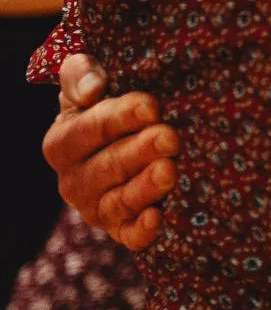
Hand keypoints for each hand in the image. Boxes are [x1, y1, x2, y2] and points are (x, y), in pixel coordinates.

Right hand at [43, 53, 178, 250]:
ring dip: (145, 188)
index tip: (151, 106)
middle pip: (107, 166)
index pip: (89, 130)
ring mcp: (96, 208)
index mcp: (62, 143)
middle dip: (139, 151)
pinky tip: (158, 217)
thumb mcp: (87, 81)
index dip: (119, 117)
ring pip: (119, 201)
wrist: (120, 140)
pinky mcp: (121, 229)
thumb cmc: (106, 103)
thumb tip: (93, 88)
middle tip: (170, 137)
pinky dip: (142, 230)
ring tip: (170, 170)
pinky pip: (129, 236)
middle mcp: (74, 180)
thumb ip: (80, 74)